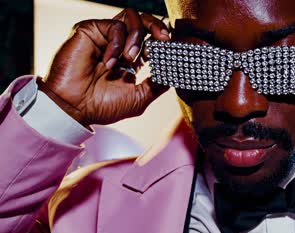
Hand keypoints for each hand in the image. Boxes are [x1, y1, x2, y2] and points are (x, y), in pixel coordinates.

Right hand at [39, 8, 169, 126]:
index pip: (152, 39)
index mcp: (131, 59)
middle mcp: (118, 45)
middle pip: (144, 21)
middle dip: (158, 27)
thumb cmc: (102, 106)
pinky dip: (117, 43)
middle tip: (165, 39)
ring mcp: (104, 36)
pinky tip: (109, 62)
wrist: (73, 109)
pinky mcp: (90, 30)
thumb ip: (158, 84)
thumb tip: (176, 73)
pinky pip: (114, 26)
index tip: (172, 50)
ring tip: (131, 58)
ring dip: (137, 37)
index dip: (164, 42)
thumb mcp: (139, 98)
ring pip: (131, 17)